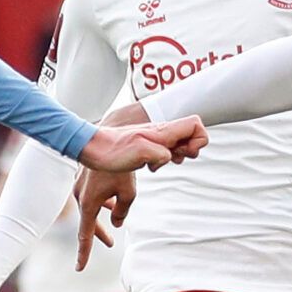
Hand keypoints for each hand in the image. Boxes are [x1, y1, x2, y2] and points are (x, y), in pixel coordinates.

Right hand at [75, 166, 138, 267]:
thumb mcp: (128, 193)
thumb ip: (123, 211)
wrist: (105, 140)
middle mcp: (80, 197)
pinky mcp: (84, 177)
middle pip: (88, 223)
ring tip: (113, 219)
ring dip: (102, 213)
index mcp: (88, 205)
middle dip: (98, 234)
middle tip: (110, 243)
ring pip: (91, 207)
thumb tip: (118, 222)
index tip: (79, 268)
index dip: (83, 254)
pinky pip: (92, 194)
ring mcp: (80, 186)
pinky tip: (111, 197)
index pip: (84, 236)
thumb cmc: (120, 168)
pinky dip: (102, 199)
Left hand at [80, 115, 205, 172]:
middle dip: (189, 150)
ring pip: (179, 143)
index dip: (198, 140)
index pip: (196, 125)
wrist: (93, 149)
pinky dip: (163, 160)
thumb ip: (161, 154)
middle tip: (172, 158)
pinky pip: (165, 151)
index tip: (184, 153)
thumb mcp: (140, 153)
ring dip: (176, 156)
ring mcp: (155, 138)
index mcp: (163, 131)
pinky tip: (150, 166)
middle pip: (191, 135)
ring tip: (158, 164)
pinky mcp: (147, 146)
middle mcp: (161, 132)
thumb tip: (169, 157)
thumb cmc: (113, 151)